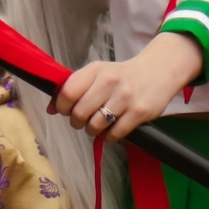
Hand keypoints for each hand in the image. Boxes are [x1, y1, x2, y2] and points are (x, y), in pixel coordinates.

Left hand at [52, 34, 203, 140]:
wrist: (158, 71)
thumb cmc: (121, 76)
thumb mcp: (97, 74)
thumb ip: (74, 88)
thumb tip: (50, 109)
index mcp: (95, 70)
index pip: (67, 92)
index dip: (62, 107)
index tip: (66, 110)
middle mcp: (109, 82)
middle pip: (79, 113)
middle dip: (77, 122)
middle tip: (84, 120)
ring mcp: (125, 97)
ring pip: (95, 126)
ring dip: (93, 131)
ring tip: (99, 124)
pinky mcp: (139, 112)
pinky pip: (114, 135)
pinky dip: (109, 137)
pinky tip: (113, 129)